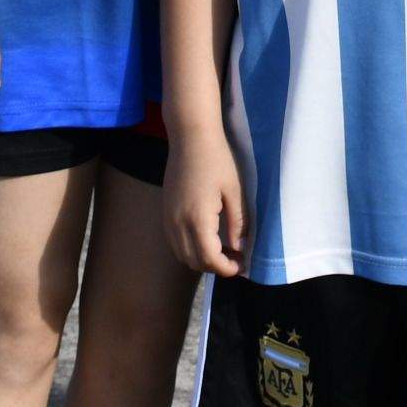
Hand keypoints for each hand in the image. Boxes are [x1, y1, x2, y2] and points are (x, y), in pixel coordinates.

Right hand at [165, 127, 247, 275]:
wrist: (190, 137)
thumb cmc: (217, 160)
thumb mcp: (235, 191)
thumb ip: (238, 223)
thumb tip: (241, 248)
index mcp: (198, 219)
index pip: (210, 259)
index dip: (227, 268)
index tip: (242, 264)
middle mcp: (178, 224)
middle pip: (194, 262)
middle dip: (216, 266)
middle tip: (236, 258)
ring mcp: (168, 219)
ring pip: (182, 255)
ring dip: (202, 259)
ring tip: (224, 249)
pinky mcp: (165, 212)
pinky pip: (175, 242)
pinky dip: (190, 248)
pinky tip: (207, 238)